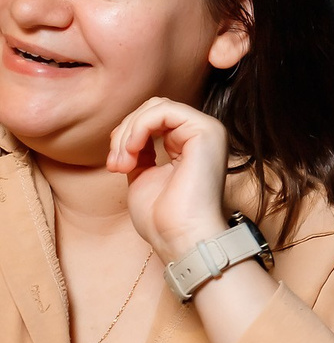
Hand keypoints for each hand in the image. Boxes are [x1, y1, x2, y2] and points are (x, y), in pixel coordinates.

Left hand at [108, 97, 234, 265]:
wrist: (180, 236)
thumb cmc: (164, 217)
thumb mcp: (143, 175)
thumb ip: (140, 151)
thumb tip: (128, 134)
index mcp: (191, 142)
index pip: (154, 118)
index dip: (128, 135)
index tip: (116, 164)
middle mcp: (203, 133)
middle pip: (153, 108)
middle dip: (126, 132)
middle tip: (116, 164)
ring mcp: (207, 130)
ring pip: (156, 107)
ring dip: (129, 132)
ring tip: (122, 162)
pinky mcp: (205, 131)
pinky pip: (163, 111)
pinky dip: (139, 128)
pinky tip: (132, 152)